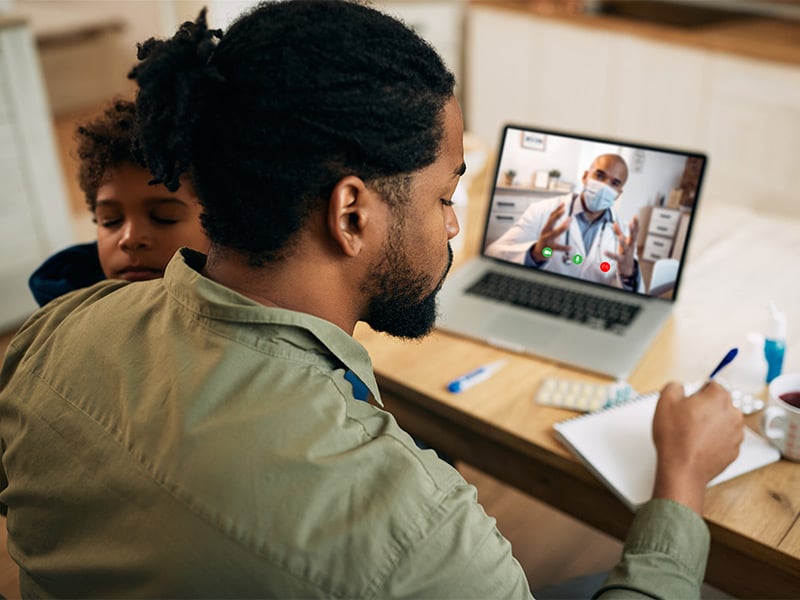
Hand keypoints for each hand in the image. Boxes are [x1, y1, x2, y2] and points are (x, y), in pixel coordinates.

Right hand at [530, 203, 571, 261]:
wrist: (538, 252)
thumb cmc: (546, 238)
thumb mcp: (549, 229)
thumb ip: (555, 220)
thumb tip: (562, 207)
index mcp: (546, 227)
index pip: (551, 216)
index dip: (557, 210)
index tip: (563, 204)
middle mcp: (545, 232)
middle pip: (551, 222)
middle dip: (557, 216)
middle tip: (564, 210)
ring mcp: (546, 240)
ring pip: (554, 233)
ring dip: (562, 228)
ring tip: (568, 225)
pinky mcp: (548, 248)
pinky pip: (557, 247)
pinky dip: (564, 248)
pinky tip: (570, 248)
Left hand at [605, 215, 638, 276]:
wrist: (628, 267)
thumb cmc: (625, 251)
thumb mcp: (623, 241)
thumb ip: (618, 232)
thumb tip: (614, 222)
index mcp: (631, 241)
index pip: (635, 231)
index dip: (636, 224)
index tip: (635, 216)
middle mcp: (630, 246)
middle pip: (633, 238)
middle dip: (632, 231)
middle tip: (631, 223)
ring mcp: (626, 253)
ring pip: (625, 247)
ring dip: (622, 242)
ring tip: (620, 237)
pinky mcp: (621, 259)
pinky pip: (616, 257)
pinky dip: (610, 254)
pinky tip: (604, 251)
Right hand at [651, 381, 743, 514]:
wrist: (683, 469)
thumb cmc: (676, 438)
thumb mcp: (665, 401)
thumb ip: (675, 386)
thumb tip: (680, 388)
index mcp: (719, 398)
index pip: (712, 385)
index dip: (696, 393)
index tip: (688, 402)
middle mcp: (733, 414)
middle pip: (719, 403)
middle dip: (705, 408)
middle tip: (687, 418)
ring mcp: (736, 434)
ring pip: (723, 421)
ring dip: (711, 424)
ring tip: (692, 433)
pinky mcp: (734, 450)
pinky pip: (724, 439)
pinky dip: (714, 439)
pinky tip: (698, 444)